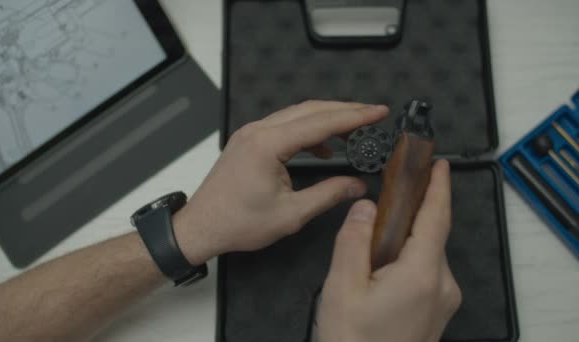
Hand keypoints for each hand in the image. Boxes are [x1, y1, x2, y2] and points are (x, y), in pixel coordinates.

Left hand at [173, 101, 388, 263]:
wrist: (201, 226)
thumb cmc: (237, 223)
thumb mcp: (291, 214)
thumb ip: (328, 195)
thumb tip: (357, 186)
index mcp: (268, 144)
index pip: (321, 122)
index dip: (354, 116)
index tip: (378, 112)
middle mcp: (258, 131)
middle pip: (311, 109)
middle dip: (345, 111)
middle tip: (373, 116)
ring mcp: (251, 133)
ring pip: (297, 115)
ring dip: (327, 119)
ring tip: (354, 132)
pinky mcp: (249, 141)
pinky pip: (285, 126)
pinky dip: (308, 132)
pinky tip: (323, 150)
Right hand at [317, 160, 460, 341]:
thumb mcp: (343, 287)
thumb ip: (354, 241)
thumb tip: (365, 207)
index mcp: (421, 273)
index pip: (436, 217)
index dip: (440, 186)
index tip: (440, 164)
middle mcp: (441, 285)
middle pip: (431, 234)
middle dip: (414, 211)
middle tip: (390, 195)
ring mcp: (443, 301)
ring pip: (427, 254)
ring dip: (407, 238)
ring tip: (375, 238)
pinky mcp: (436, 311)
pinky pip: (426, 272)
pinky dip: (409, 258)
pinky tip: (384, 265)